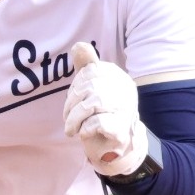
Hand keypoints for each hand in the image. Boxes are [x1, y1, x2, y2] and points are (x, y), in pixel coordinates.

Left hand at [63, 41, 148, 176]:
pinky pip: (98, 122)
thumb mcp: (91, 89)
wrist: (112, 148)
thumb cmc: (100, 115)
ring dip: (74, 118)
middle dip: (71, 104)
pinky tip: (83, 133)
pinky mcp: (122, 129)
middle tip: (68, 118)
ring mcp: (126, 110)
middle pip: (90, 87)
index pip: (91, 71)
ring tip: (71, 129)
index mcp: (118, 77)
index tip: (74, 100)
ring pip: (92, 104)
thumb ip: (87, 66)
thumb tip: (79, 46)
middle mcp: (126, 90)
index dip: (76, 86)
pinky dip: (85, 128)